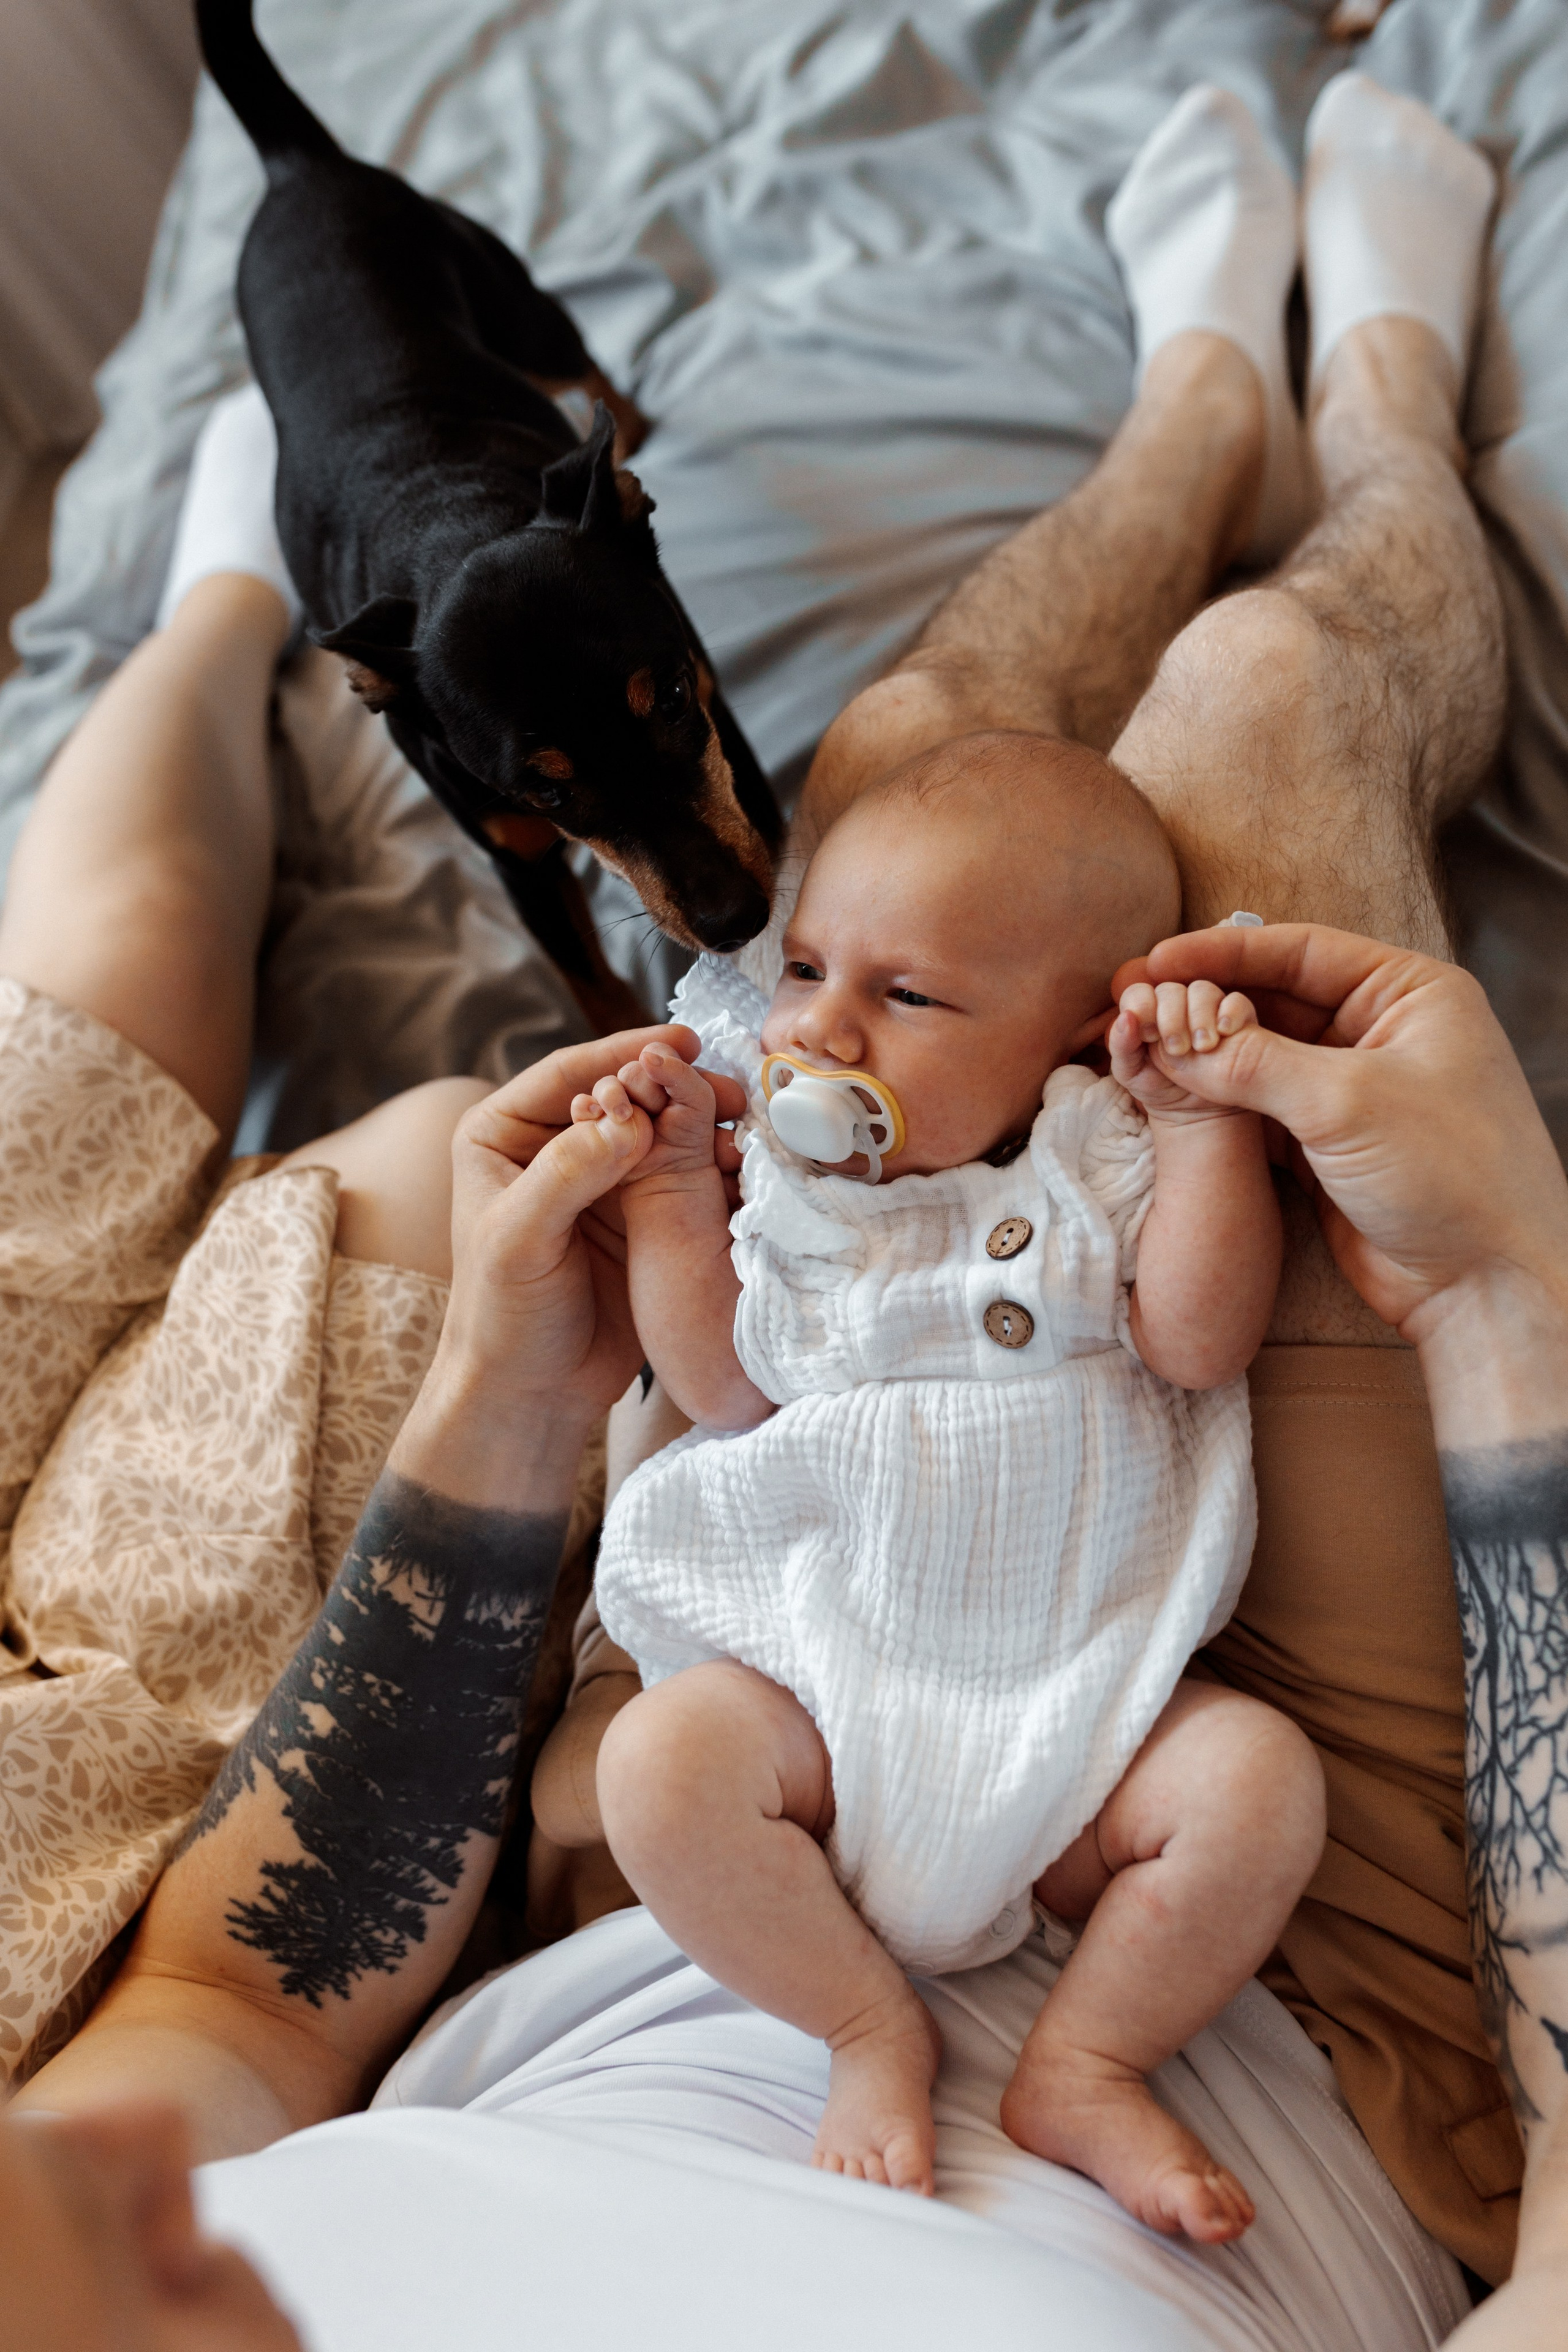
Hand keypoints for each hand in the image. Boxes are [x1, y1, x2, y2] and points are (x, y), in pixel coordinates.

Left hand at [430, 1027, 742, 1432]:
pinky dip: (709, 1166)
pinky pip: (678, 1177)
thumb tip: (625, 1117)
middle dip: (675, 1088)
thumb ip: (567, 1174)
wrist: (531, 1393)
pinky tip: (741, 1163)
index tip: (680, 1043)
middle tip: (728, 1091)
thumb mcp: (520, 1239)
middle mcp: (550, 1149)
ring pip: (657, 1133)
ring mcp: (598, 1183)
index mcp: (502, 1136)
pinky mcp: (636, 1218)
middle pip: (621, 1096)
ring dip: (700, 1125)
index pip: (568, 1074)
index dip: (624, 1053)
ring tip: (744, 1124)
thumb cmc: (502, 1316)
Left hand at [1111, 979, 1258, 1120]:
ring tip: (1202, 1047)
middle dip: (1171, 1018)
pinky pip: (1236, 1002)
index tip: (1149, 1035)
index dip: (1142, 1007)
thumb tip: (1126, 1017)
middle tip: (1176, 1049)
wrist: (1192, 1109)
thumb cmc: (1157, 1086)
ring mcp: (1206, 1008)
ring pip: (1202, 990)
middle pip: (1171, 990)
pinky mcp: (1234, 1017)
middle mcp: (1175, 1004)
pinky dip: (1230, 1012)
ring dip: (1200, 1015)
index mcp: (1146, 1012)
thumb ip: (1122, 1047)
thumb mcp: (1131, 1074)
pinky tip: (1225, 1032)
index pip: (1140, 993)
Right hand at [1112, 924, 1567, 1338]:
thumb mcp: (1347, 1101)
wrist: (1486, 1285)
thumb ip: (1254, 1063)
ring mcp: (1354, 1090)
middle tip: (1136, 1001)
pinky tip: (1170, 1089)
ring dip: (1205, 1054)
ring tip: (1141, 1043)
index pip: (1302, 952)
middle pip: (1275, 1000)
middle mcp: (1383, 1033)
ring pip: (1261, 1056)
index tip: (1159, 958)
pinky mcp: (1328, 1144)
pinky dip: (1217, 1101)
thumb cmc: (1451, 1174)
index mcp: (1411, 994)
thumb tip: (1174, 1037)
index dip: (1224, 952)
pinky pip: (1260, 1108)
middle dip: (1207, 1003)